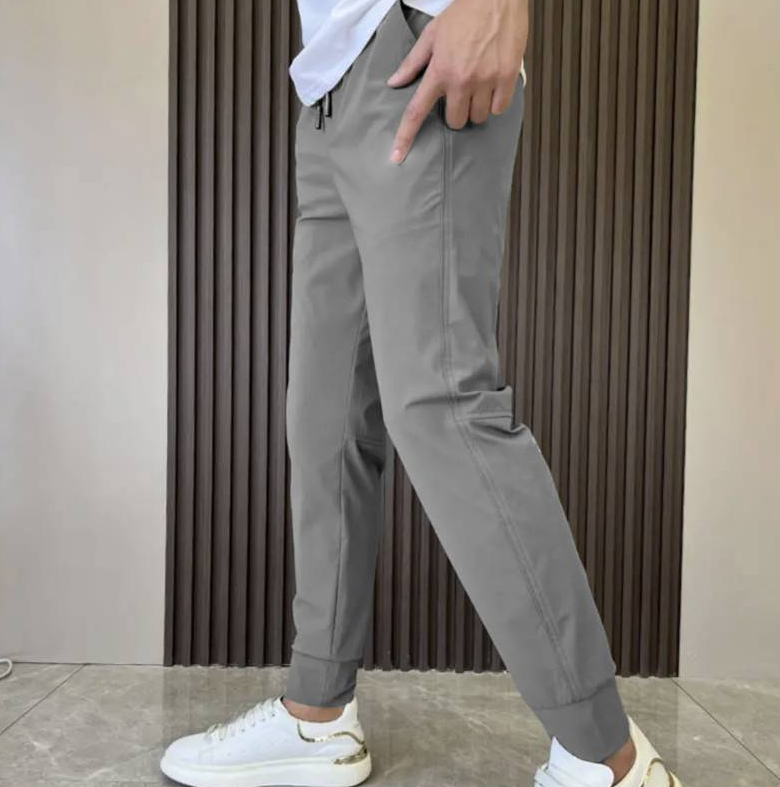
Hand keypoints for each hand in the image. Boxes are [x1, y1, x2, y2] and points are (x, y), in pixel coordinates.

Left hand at [388, 0, 528, 163]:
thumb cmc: (465, 12)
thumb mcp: (432, 34)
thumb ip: (413, 62)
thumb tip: (395, 82)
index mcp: (440, 71)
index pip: (417, 111)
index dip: (405, 137)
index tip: (397, 156)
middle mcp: (462, 80)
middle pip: (455, 122)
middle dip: (456, 112)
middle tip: (460, 93)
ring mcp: (486, 80)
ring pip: (478, 118)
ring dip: (476, 108)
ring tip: (478, 86)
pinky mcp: (507, 77)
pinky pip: (499, 109)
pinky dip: (496, 103)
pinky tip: (493, 86)